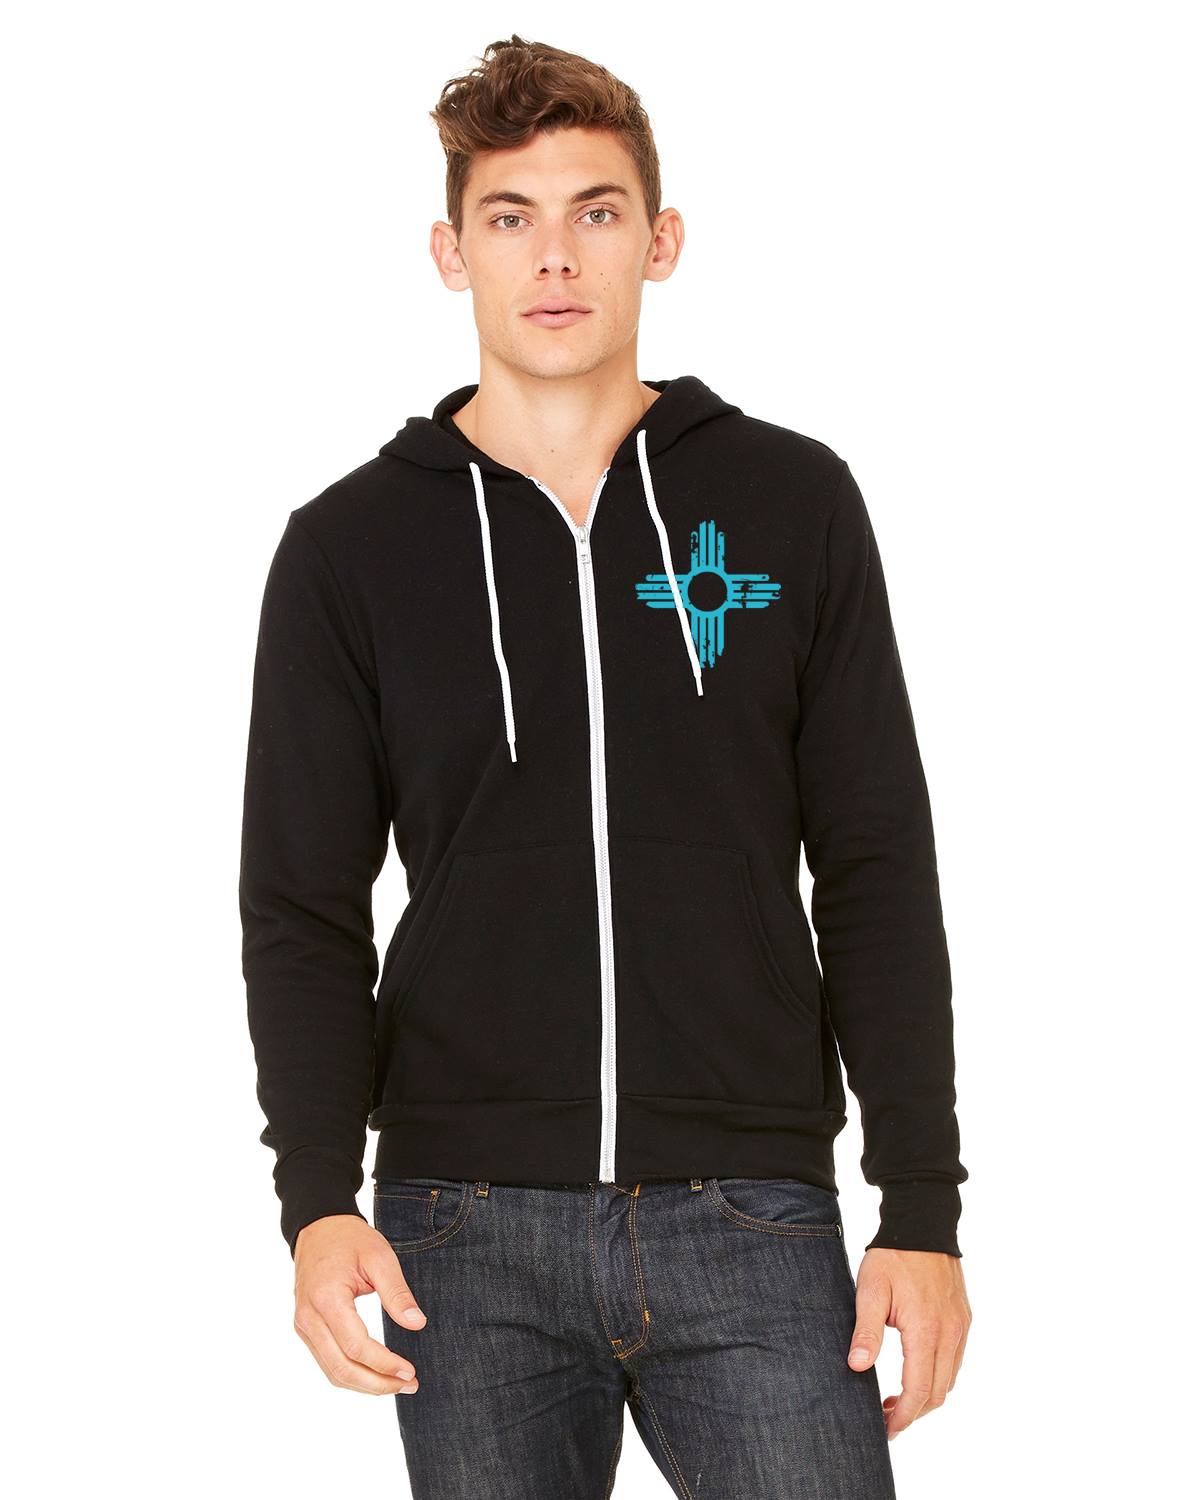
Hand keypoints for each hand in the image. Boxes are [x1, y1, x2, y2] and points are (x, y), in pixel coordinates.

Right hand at [292, 1214, 428, 1395]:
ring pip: (332, 1371)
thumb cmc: (350, 1239)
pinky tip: (375, 1374)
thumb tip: (417, 1324)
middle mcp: (309, 1317)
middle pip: (341, 1368)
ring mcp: (303, 1325)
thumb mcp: (379, 1257)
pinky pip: (327, 1361)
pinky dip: (351, 1374)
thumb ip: (397, 1292)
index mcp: (326, 1298)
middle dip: (377, 1384)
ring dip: (364, 1385)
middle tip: (410, 1384)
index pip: (356, 1346)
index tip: (410, 1371)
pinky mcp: (305, 1329)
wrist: (319, 1228)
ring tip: (396, 1384)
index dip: (384, 1364)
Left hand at [846, 1247, 971, 1439]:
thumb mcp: (870, 1290)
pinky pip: (955, 1360)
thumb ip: (866, 1331)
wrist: (922, 1223)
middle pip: (938, 1393)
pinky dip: (937, 1376)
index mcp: (926, 1331)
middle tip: (887, 1417)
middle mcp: (950, 1334)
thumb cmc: (892, 1257)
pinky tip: (915, 1370)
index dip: (903, 1416)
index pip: (919, 1391)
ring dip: (926, 1396)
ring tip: (897, 1398)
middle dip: (914, 1413)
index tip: (885, 1428)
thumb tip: (858, 1367)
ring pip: (949, 1380)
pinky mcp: (963, 1319)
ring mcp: (960, 1327)